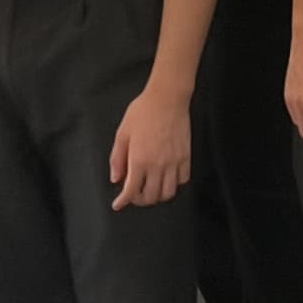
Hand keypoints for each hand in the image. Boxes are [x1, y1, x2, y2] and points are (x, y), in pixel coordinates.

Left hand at [108, 84, 194, 207]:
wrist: (167, 98)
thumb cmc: (143, 112)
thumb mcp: (122, 133)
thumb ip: (117, 158)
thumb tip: (116, 178)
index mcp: (139, 160)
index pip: (131, 191)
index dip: (123, 201)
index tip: (118, 204)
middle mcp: (158, 165)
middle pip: (150, 197)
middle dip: (139, 200)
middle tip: (134, 194)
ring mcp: (174, 162)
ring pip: (168, 193)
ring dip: (157, 195)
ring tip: (151, 188)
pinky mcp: (186, 157)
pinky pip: (182, 180)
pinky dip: (174, 184)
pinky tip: (166, 178)